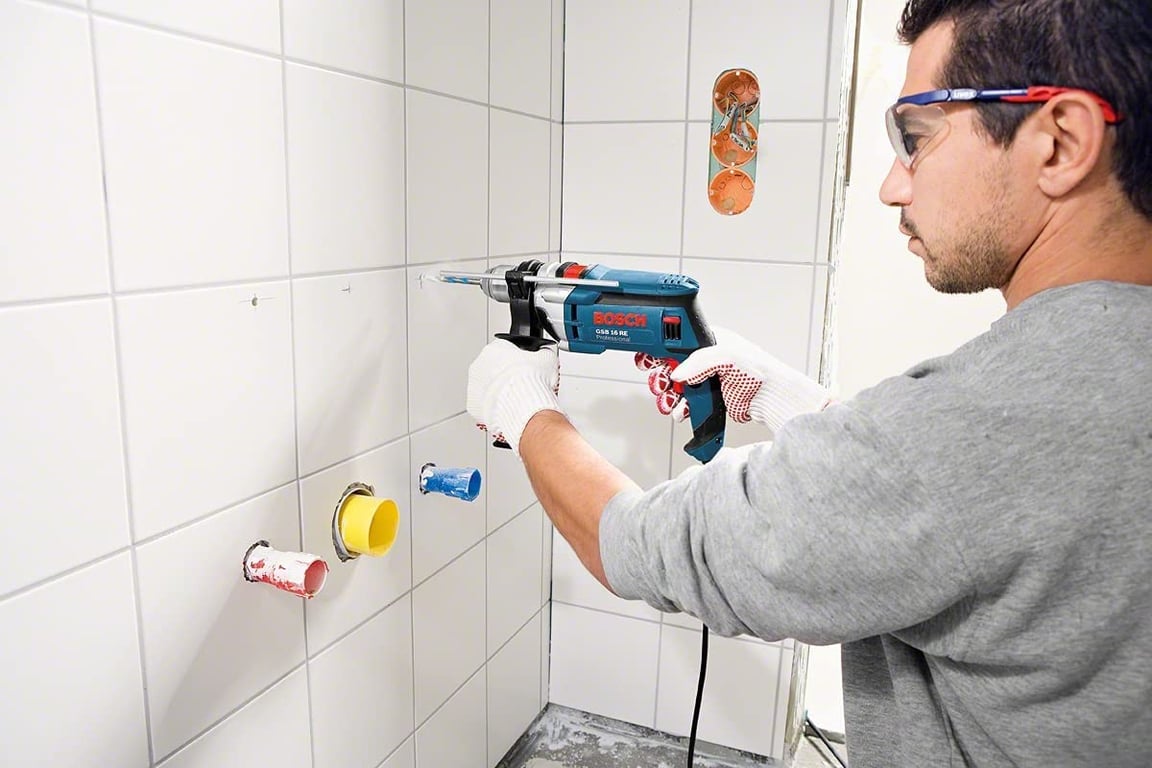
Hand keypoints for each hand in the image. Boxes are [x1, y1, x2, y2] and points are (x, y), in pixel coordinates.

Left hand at [466, 338, 562, 454]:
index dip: (518, 359)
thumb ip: (543, 352)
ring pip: (486, 387)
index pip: (505, 349)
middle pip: (493, 368)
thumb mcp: (547, 359)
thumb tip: (545, 352)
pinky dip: (493, 407)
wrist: (522, 407)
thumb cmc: (531, 383)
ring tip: (515, 398)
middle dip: (506, 375)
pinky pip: (483, 405)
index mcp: (494, 349)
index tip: (524, 367)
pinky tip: (507, 408)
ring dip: (498, 391)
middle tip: (521, 384)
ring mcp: (473, 386)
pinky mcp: (473, 404)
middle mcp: (479, 365)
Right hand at [636, 328, 830, 431]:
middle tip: (661, 382)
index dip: (658, 347)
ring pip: (674, 386)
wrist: (771, 398)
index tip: (648, 357)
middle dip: (661, 376)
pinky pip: (685, 403)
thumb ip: (699, 361)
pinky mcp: (707, 398)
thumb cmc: (757, 370)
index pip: (674, 339)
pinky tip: (680, 411)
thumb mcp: (726, 356)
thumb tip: (678, 373)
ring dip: (667, 395)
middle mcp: (703, 358)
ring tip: (670, 400)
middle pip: (669, 365)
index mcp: (707, 340)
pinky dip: (679, 409)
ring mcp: (705, 379)